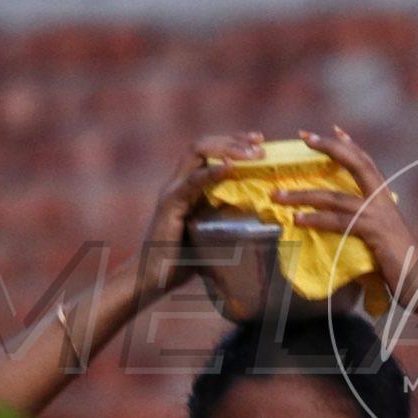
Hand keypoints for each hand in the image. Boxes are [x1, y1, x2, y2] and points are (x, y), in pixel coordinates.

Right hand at [135, 132, 262, 307]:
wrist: (152, 278)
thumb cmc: (183, 261)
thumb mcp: (214, 233)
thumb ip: (230, 222)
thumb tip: (266, 224)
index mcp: (188, 185)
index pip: (208, 150)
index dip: (233, 141)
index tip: (259, 140)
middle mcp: (178, 182)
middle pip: (203, 144)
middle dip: (234, 139)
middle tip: (260, 142)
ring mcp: (172, 191)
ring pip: (197, 153)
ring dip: (227, 149)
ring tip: (252, 153)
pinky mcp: (170, 205)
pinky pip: (191, 182)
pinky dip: (212, 172)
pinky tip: (230, 167)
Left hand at [271, 128, 417, 318]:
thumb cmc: (399, 262)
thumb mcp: (380, 235)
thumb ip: (363, 223)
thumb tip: (340, 221)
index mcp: (384, 198)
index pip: (366, 163)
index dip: (350, 145)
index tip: (333, 129)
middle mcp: (382, 200)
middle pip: (356, 164)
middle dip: (330, 148)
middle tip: (305, 136)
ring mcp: (378, 215)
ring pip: (336, 197)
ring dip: (304, 195)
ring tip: (279, 194)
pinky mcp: (373, 232)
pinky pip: (339, 222)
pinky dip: (316, 219)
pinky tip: (297, 220)